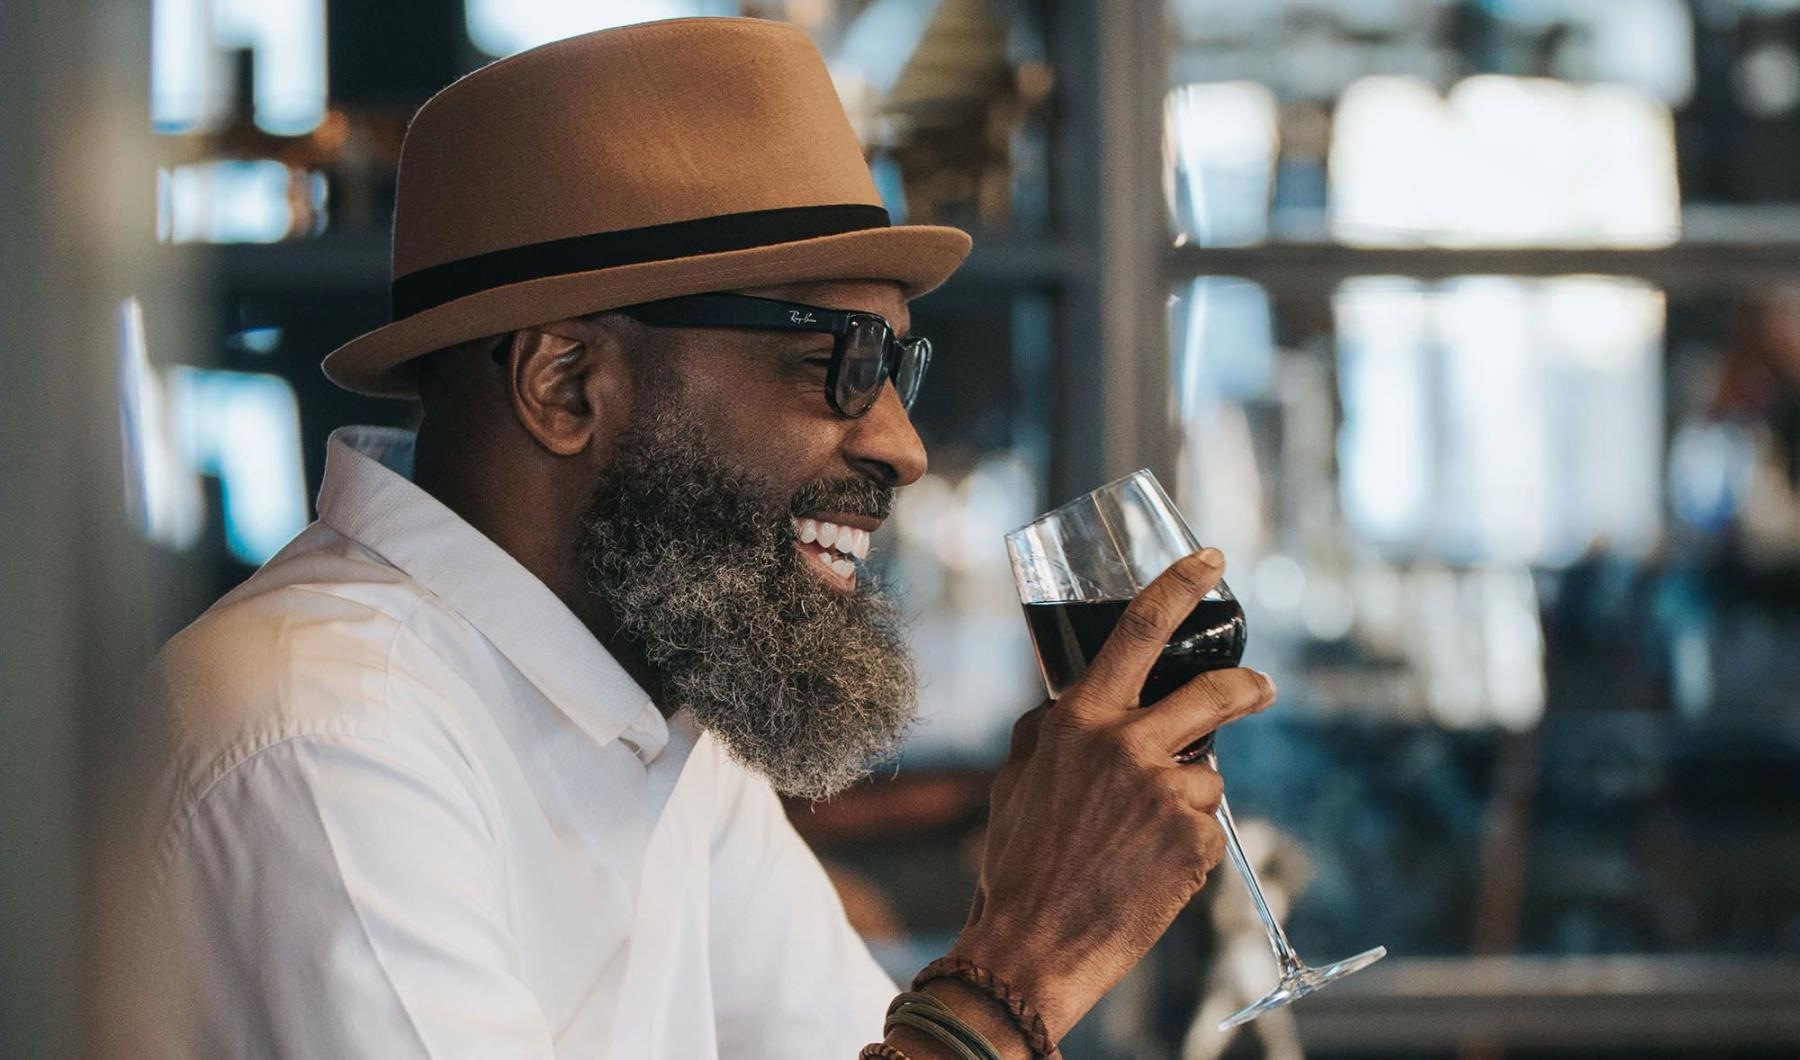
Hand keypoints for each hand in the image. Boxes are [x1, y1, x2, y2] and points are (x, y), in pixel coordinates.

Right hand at [947, 549, 1274, 1042]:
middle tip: (1261, 688)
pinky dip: (1185, 845)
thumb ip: (1049, 733)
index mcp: (1078, 721)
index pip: (1138, 629)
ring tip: (1140, 842)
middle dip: (1248, 686)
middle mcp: (1126, 746)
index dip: (1181, 586)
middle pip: (1215, 692)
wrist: (1031, 947)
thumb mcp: (1016, 780)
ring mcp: (1165, 794)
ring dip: (1186, 798)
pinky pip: (1205, 826)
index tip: (1212, 560)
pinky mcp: (1193, 843)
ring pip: (1207, 773)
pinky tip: (1147, 871)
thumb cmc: (1016, 865)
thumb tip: (1067, 706)